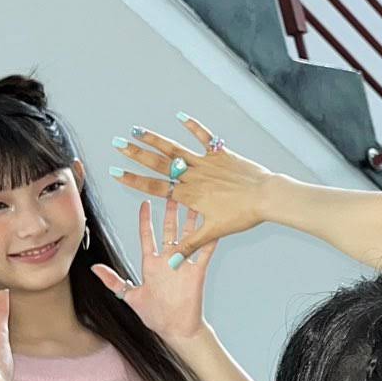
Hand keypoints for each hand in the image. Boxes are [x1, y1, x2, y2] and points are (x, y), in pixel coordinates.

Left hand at [92, 200, 212, 343]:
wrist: (177, 329)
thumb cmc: (155, 315)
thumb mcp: (131, 296)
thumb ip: (113, 281)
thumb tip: (94, 267)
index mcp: (151, 264)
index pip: (147, 236)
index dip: (145, 219)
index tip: (145, 203)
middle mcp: (168, 260)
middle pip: (169, 230)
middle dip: (171, 211)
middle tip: (173, 193)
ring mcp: (183, 264)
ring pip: (188, 235)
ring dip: (191, 219)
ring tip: (195, 202)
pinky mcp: (197, 271)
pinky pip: (204, 251)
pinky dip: (209, 238)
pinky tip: (215, 224)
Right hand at [111, 114, 273, 263]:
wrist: (267, 197)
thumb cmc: (243, 215)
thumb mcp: (213, 232)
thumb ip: (190, 246)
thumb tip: (172, 265)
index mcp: (189, 195)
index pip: (154, 187)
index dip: (133, 180)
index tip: (114, 172)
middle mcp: (194, 176)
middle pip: (159, 164)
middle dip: (136, 154)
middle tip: (117, 144)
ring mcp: (206, 163)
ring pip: (176, 149)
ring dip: (156, 139)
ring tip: (137, 130)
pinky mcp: (221, 154)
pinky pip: (204, 137)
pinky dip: (193, 126)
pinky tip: (180, 116)